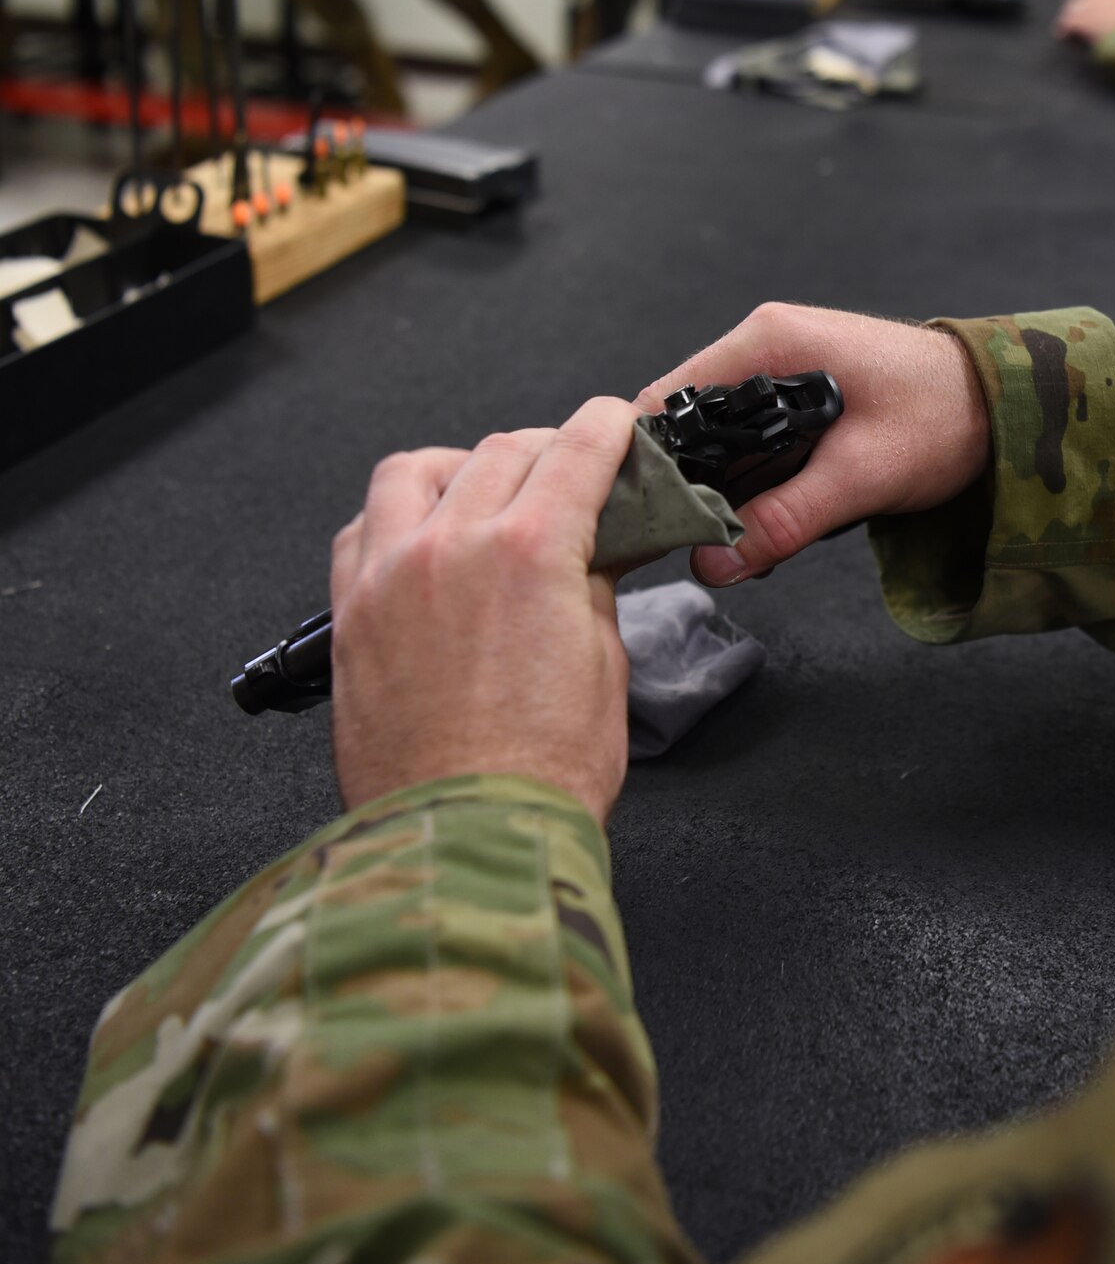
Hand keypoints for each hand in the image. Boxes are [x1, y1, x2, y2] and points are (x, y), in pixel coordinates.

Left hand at [329, 396, 638, 822]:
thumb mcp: (602, 663)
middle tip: (572, 476)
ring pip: (417, 471)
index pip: (576, 449)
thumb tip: (592, 552)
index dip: (606, 427)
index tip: (616, 426)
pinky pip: (362, 527)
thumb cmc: (542, 770)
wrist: (467, 837)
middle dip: (547, 450)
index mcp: (529, 551)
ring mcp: (389, 575)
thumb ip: (591, 587)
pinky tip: (423, 538)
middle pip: (502, 451)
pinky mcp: (349, 614)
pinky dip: (398, 515)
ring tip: (487, 493)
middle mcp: (450, 546)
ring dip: (461, 467)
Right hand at [638, 303, 987, 587]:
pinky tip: (764, 529)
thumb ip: (785, 520)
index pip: (666, 402)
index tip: (642, 522)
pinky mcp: (804, 402)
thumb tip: (713, 565)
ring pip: (721, 443)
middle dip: (688, 489)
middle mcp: (763, 347)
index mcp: (765, 343)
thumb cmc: (945, 418)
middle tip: (691, 550)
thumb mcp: (862, 475)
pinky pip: (756, 448)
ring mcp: (782, 372)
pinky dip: (755, 488)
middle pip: (688, 426)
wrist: (1009, 405)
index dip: (646, 465)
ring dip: (724, 495)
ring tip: (732, 548)